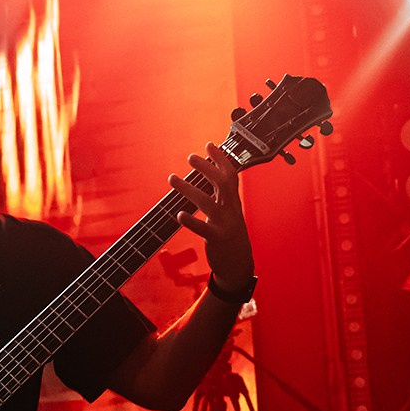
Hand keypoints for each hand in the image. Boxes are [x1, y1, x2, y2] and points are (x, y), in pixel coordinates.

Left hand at [168, 142, 254, 292]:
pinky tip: (178, 214)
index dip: (220, 159)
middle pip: (221, 183)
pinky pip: (203, 228)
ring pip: (207, 202)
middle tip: (190, 157)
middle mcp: (230, 210)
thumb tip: (212, 180)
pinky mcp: (217, 239)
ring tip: (172, 178)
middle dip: (207, 168)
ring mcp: (224, 224)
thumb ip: (221, 198)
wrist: (238, 265)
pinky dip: (191, 220)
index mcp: (233, 202)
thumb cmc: (230, 237)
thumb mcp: (229, 214)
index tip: (210, 145)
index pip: (230, 175)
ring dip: (188, 188)